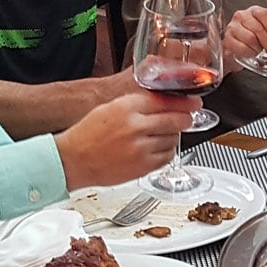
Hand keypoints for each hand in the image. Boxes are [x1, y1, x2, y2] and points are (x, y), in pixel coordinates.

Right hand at [56, 90, 199, 188]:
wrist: (73, 160)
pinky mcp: (142, 166)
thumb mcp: (110, 108)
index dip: (184, 102)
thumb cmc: (87, 135)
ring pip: (173, 138)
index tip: (193, 103)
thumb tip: (164, 102)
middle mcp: (135, 126)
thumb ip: (137, 104)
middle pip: (175, 119)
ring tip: (160, 136)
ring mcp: (140, 147)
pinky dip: (167, 152)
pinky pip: (167, 156)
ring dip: (173, 136)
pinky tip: (156, 149)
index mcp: (126, 107)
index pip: (165, 100)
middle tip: (188, 118)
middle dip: (186, 118)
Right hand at [224, 6, 266, 69]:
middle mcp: (242, 16)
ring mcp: (233, 27)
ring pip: (251, 39)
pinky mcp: (227, 40)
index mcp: (254, 11)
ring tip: (260, 51)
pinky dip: (250, 53)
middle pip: (259, 29)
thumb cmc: (251, 39)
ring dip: (259, 49)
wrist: (235, 50)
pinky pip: (242, 48)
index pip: (265, 14)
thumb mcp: (266, 31)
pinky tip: (251, 53)